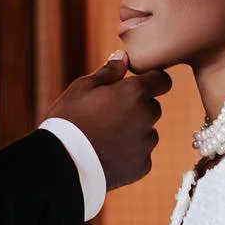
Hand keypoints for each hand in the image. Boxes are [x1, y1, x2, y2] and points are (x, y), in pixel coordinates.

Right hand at [46, 53, 170, 191]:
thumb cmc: (69, 120)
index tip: (136, 86)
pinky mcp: (142, 167)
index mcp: (135, 93)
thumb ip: (108, 72)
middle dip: (137, 108)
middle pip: (152, 108)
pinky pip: (141, 155)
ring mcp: (146, 144)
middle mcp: (147, 117)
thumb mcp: (82, 88)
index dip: (151, 81)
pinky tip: (108, 154)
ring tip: (106, 137)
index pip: (162, 80)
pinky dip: (130, 154)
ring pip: (147, 133)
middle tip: (109, 115)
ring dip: (134, 132)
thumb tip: (123, 57)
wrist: (62, 163)